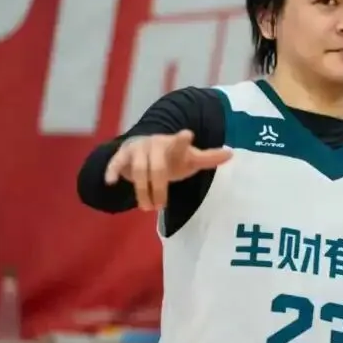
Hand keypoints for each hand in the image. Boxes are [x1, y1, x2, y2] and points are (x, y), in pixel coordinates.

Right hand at [104, 130, 230, 210]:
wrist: (145, 147)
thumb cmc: (172, 157)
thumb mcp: (189, 158)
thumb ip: (208, 158)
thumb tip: (232, 154)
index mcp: (174, 144)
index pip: (180, 143)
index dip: (183, 140)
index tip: (187, 134)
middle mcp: (155, 144)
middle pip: (157, 167)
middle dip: (159, 188)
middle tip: (160, 206)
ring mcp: (138, 149)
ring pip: (139, 170)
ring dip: (143, 190)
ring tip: (147, 208)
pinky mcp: (122, 155)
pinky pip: (116, 163)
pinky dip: (112, 171)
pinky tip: (111, 182)